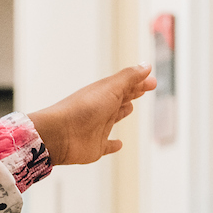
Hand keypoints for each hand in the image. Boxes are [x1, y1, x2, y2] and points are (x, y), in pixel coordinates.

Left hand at [28, 64, 155, 165]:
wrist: (60, 134)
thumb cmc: (83, 108)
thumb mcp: (110, 88)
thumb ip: (129, 77)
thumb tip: (146, 65)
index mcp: (104, 93)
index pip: (126, 85)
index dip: (139, 82)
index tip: (152, 81)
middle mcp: (101, 109)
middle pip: (120, 98)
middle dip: (132, 93)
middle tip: (144, 88)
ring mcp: (97, 128)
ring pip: (113, 118)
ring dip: (121, 113)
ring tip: (130, 108)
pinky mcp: (95, 146)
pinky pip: (107, 146)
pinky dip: (113, 145)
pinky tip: (118, 144)